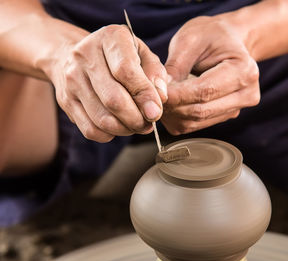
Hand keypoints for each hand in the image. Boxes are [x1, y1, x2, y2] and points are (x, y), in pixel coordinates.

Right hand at [48, 25, 167, 141]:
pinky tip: (119, 127)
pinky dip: (110, 135)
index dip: (144, 95)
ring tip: (137, 126)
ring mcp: (72, 80)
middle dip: (137, 119)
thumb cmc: (116, 56)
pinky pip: (90, 130)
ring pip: (102, 119)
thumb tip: (160, 98)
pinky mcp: (66, 101)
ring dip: (125, 129)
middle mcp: (85, 56)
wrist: (71, 54)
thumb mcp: (141, 53)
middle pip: (114, 99)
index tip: (156, 111)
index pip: (126, 71)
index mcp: (110, 38)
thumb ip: (155, 73)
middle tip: (149, 123)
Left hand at [162, 16, 259, 134]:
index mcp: (243, 70)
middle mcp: (246, 94)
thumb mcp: (191, 39)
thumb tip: (159, 90)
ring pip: (196, 122)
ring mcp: (236, 108)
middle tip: (151, 95)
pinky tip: (169, 103)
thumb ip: (175, 65)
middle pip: (201, 111)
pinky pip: (196, 125)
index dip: (177, 95)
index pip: (205, 91)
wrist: (229, 40)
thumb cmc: (211, 35)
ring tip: (158, 98)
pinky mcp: (224, 116)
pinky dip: (177, 118)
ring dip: (172, 114)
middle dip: (172, 106)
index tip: (154, 91)